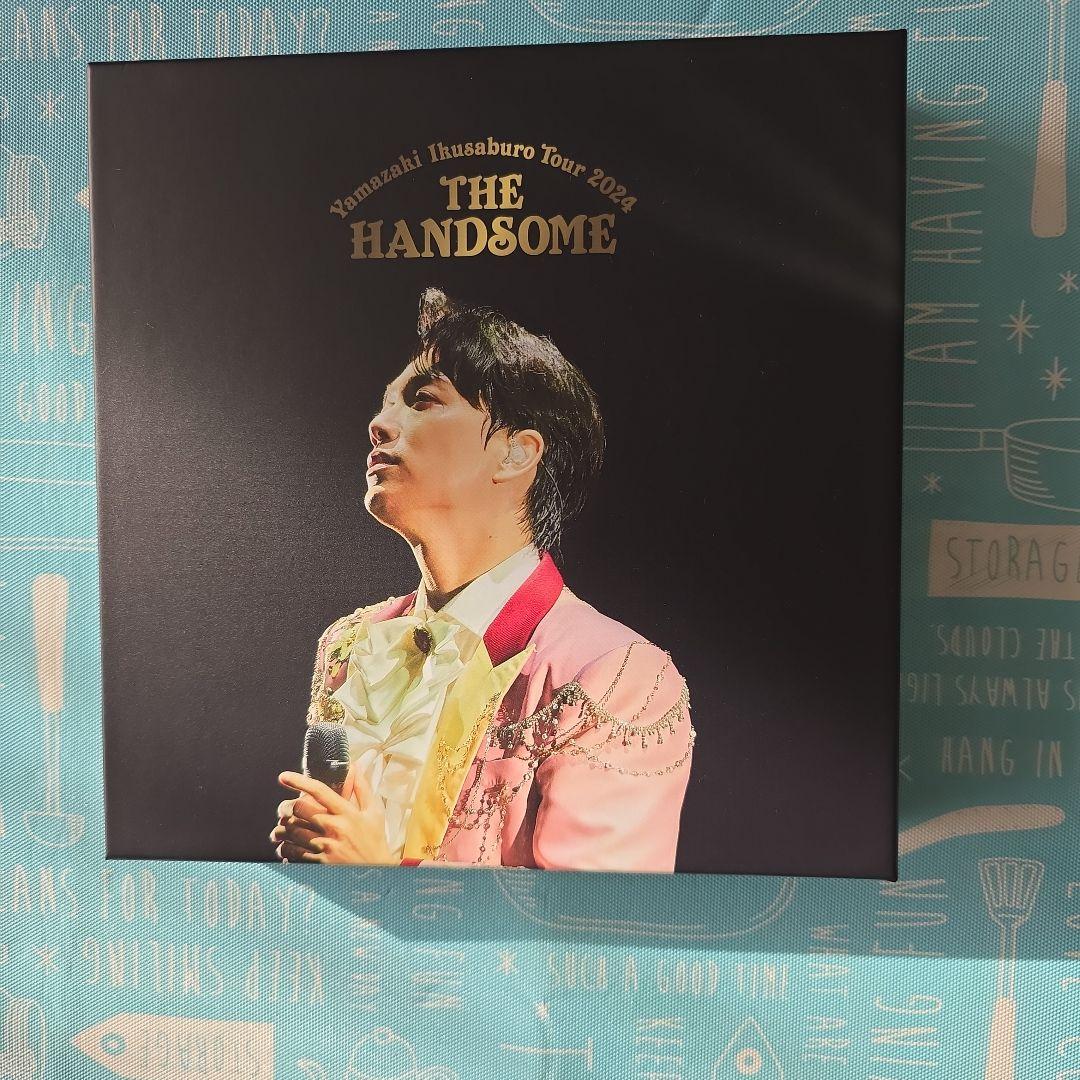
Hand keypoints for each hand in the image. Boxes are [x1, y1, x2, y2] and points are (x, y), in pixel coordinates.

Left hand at [271, 764, 395, 864]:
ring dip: (281, 829)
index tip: (284, 776)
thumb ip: (362, 788)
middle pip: (299, 809)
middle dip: (286, 807)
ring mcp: (326, 847)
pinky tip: (287, 847)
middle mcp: (335, 828)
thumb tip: (354, 767)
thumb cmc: (374, 841)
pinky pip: (292, 853)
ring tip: (280, 829)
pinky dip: (285, 848)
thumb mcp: (374, 812)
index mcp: (348, 813)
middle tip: (283, 809)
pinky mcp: (319, 863)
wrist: (376, 874)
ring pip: (291, 831)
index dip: (299, 781)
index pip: (319, 791)